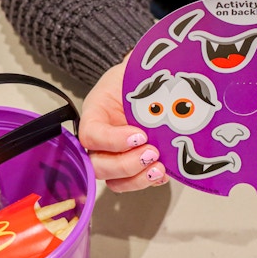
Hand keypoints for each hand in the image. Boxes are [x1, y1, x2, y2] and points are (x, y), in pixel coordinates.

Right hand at [78, 56, 168, 191]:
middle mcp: (101, 142)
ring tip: (159, 168)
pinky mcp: (136, 166)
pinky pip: (137, 183)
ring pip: (115, 181)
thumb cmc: (135, 79)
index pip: (91, 136)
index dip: (112, 141)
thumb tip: (160, 92)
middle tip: (151, 152)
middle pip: (98, 166)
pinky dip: (151, 181)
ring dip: (137, 179)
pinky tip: (165, 171)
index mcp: (94, 116)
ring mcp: (117, 157)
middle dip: (125, 165)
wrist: (149, 82)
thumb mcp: (130, 75)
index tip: (139, 135)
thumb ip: (137, 86)